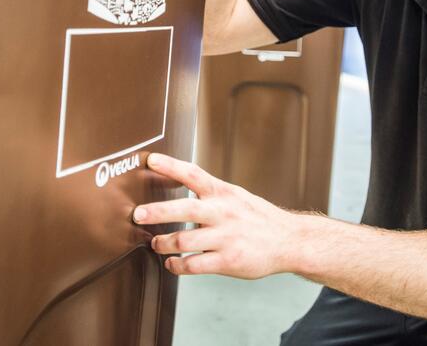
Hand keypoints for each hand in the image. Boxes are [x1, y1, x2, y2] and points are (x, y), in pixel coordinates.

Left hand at [133, 153, 299, 278]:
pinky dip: (177, 265)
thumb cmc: (257, 218)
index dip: (170, 166)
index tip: (150, 161)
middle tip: (137, 214)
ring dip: (163, 243)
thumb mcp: (235, 196)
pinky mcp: (228, 261)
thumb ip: (209, 192)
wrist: (289, 241)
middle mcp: (223, 212)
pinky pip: (194, 265)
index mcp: (223, 193)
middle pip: (184, 208)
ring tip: (154, 244)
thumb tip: (178, 184)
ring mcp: (225, 237)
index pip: (193, 174)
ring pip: (184, 240)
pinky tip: (172, 264)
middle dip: (157, 211)